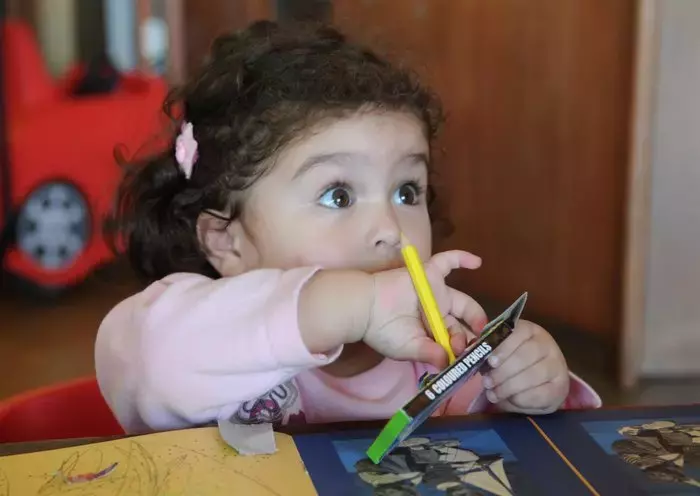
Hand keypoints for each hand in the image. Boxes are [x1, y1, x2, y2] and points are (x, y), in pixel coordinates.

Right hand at [361, 250, 488, 368]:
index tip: (461, 356)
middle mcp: (437, 313)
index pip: (454, 339)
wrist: (365, 309)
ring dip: (474, 313)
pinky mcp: (430, 274)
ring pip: (462, 301)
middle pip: (462, 323)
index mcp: (432, 331)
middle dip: (466, 336)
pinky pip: (448, 262)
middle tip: (464, 344)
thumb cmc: (384, 331)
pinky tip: (478, 263)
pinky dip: (463, 259)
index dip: (462, 348)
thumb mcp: (408, 348)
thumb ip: (429, 354)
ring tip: (479, 324)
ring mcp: (436, 293)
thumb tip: (447, 363)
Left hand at [480, 320, 568, 413]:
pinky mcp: (560, 387)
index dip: (504, 347)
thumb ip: (488, 350)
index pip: (519, 332)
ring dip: (509, 387)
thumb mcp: (499, 352)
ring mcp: (557, 365)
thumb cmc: (510, 364)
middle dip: (503, 371)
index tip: (490, 361)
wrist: (536, 385)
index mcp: (529, 330)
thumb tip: (473, 351)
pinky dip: (521, 399)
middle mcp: (547, 344)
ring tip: (493, 393)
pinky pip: (540, 394)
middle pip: (525, 355)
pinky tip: (510, 400)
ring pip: (533, 375)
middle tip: (487, 382)